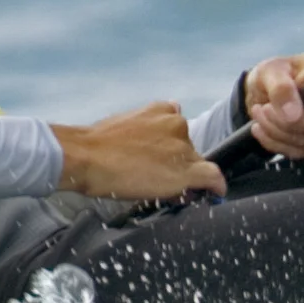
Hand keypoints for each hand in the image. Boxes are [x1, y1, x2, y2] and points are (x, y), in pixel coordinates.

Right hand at [52, 102, 224, 200]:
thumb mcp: (124, 125)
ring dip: (186, 178)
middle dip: (178, 164)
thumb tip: (151, 147)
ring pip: (197, 166)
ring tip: (165, 190)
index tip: (165, 161)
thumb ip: (144, 129)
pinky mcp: (187, 170)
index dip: (173, 149)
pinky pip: (212, 178)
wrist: (87, 157)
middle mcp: (177, 124)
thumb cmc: (96, 145)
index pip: (178, 130)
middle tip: (159, 180)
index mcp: (162, 110)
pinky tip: (215, 192)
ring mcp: (183, 147)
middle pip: (189, 150)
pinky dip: (216, 186)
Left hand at [245, 54, 303, 158]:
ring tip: (259, 113)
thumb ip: (281, 87)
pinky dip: (275, 143)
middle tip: (263, 109)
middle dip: (291, 123)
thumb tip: (293, 116)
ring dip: (278, 133)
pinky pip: (301, 152)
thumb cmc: (274, 74)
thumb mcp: (270, 71)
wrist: (264, 92)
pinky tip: (260, 129)